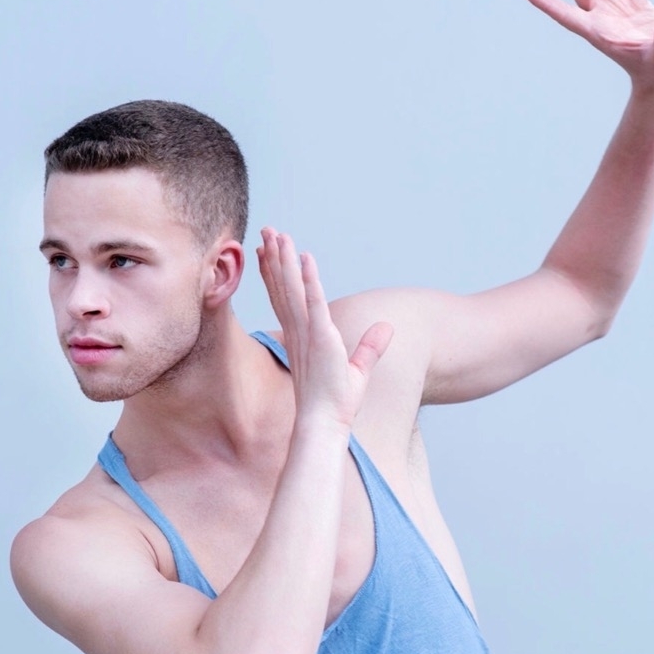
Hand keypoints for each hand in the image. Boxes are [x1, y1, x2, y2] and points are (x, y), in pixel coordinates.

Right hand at [257, 228, 392, 429]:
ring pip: (292, 289)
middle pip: (282, 287)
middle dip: (274, 257)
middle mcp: (298, 331)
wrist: (325, 423)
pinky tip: (305, 258)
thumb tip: (387, 329)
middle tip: (266, 230)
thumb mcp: (359, 369)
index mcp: (301, 337)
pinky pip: (313, 302)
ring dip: (285, 260)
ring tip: (277, 233)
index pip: (285, 298)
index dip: (275, 274)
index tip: (266, 251)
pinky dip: (309, 280)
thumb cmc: (336, 403)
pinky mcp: (320, 338)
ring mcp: (307, 333)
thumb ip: (370, 347)